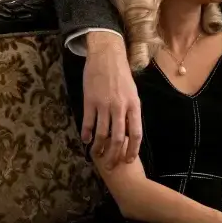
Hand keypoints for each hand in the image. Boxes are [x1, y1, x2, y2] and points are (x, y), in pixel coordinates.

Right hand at [83, 32, 141, 168]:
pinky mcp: (89, 101)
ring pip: (101, 133)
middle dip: (114, 155)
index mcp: (134, 105)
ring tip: (97, 154)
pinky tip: (85, 140)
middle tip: (110, 165)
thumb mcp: (133, 93)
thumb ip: (131, 112)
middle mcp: (120, 107)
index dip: (132, 150)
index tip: (128, 161)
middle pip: (118, 138)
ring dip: (99, 147)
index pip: (136, 133)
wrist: (107, 57)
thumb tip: (129, 133)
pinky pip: (88, 122)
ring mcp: (104, 104)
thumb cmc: (122, 76)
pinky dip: (86, 134)